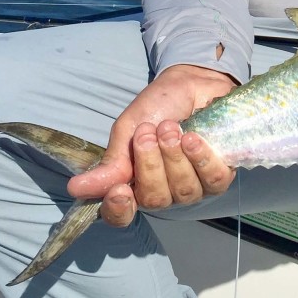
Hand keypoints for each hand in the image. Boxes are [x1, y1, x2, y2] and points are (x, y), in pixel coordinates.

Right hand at [67, 64, 236, 226]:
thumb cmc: (160, 106)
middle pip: (155, 200)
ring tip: (172, 127)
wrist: (194, 81)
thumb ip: (111, 161)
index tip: (119, 189)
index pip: (122, 216)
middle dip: (151, 163)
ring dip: (175, 157)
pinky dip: (201, 159)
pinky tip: (194, 138)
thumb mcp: (129, 129)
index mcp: (135, 184)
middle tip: (149, 131)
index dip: (119, 210)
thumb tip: (76, 189)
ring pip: (185, 191)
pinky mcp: (220, 174)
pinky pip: (213, 181)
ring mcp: (195, 187)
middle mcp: (165, 192)